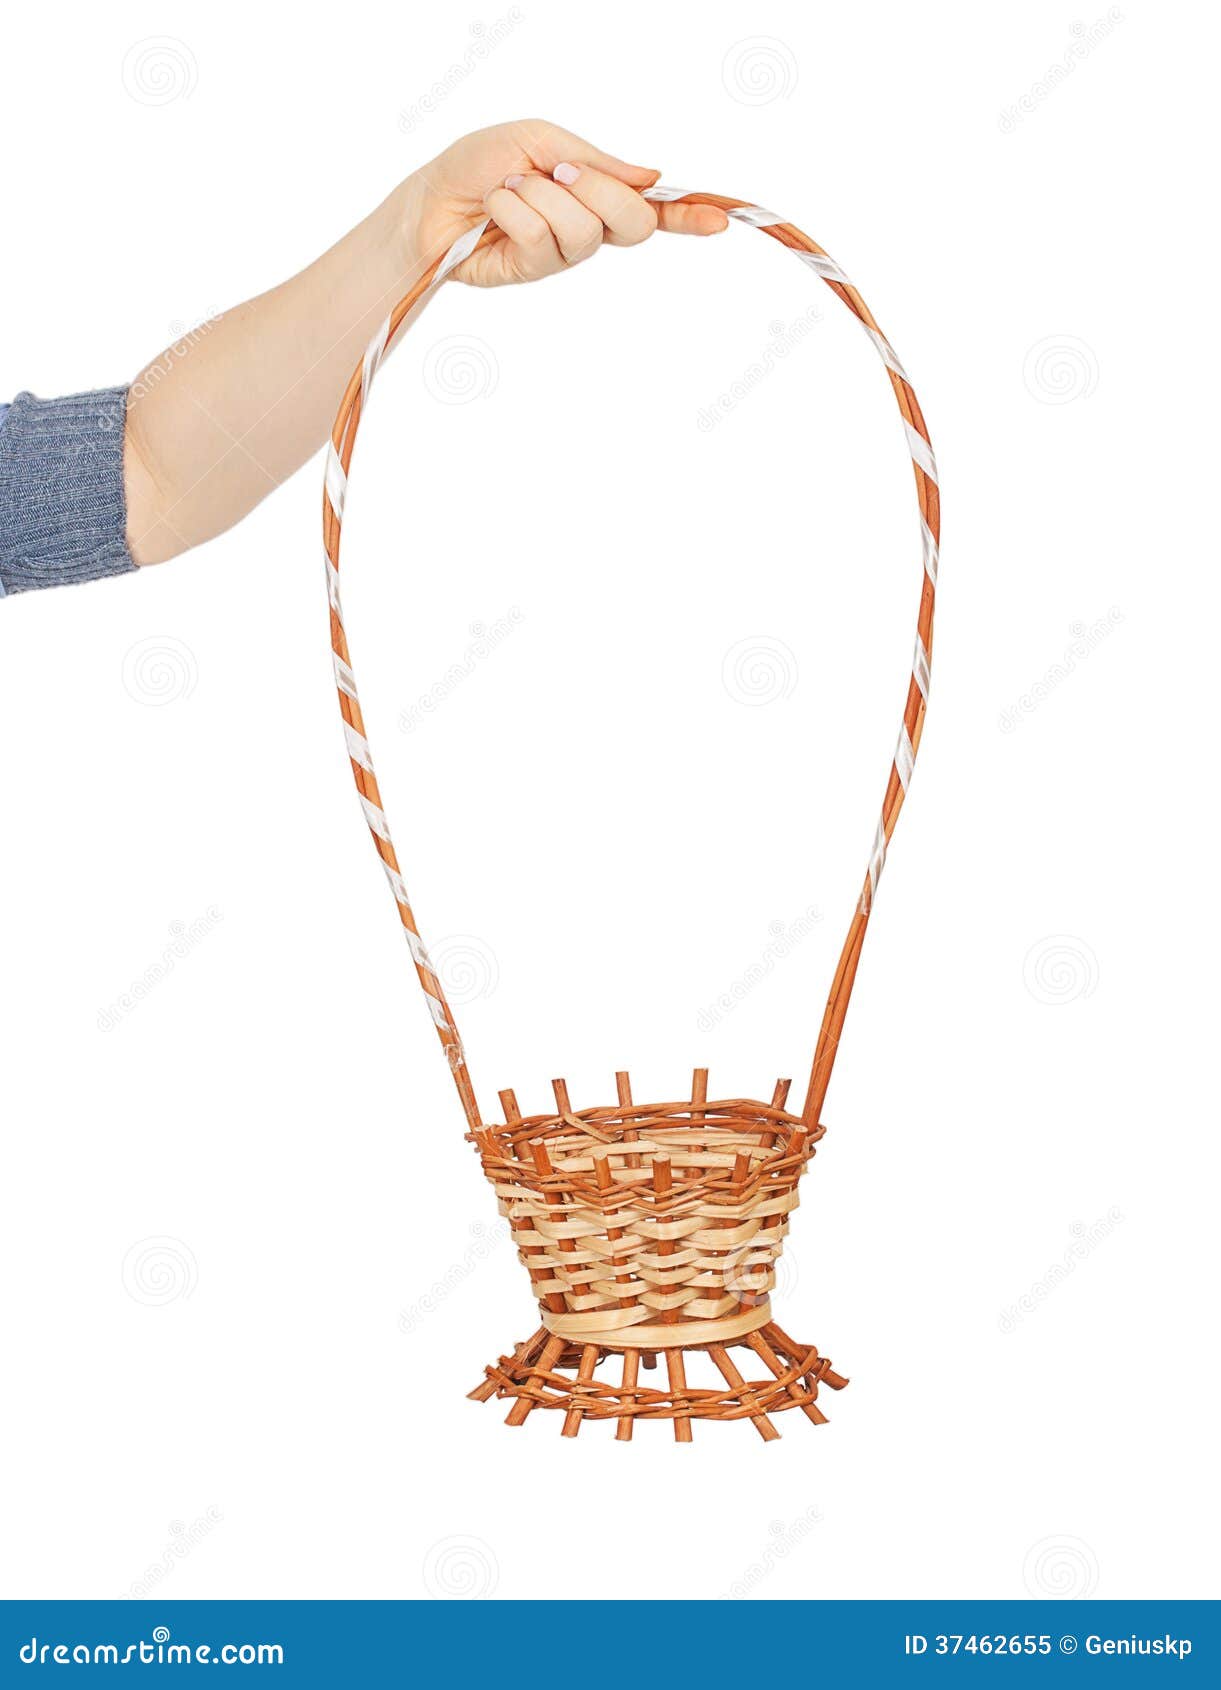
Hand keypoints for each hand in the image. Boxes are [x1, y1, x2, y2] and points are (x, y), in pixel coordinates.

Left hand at [404, 119, 727, 286]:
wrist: (431, 195)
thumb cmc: (481, 163)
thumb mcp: (539, 140)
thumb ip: (595, 159)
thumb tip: (650, 176)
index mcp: (596, 190)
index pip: (653, 207)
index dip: (688, 216)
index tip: (721, 220)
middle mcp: (588, 226)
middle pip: (633, 224)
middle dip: (599, 191)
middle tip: (558, 171)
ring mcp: (564, 253)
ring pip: (584, 229)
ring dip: (541, 195)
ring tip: (510, 188)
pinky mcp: (535, 270)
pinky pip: (543, 239)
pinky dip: (515, 211)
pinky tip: (496, 208)